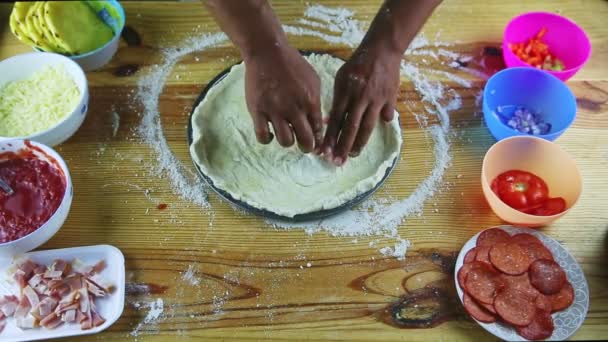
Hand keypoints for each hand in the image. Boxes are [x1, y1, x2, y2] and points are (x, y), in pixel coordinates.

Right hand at [244, 46, 321, 151]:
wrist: (267, 52)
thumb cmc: (292, 65)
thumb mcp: (313, 80)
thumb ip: (317, 102)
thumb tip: (319, 123)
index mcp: (310, 101)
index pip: (319, 130)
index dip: (319, 140)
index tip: (315, 142)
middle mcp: (294, 108)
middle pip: (305, 142)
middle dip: (307, 147)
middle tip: (304, 145)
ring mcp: (275, 110)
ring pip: (285, 142)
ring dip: (288, 141)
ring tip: (285, 133)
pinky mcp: (257, 110)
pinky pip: (263, 136)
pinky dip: (268, 139)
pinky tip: (270, 132)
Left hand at [321, 48, 400, 164]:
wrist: (381, 50)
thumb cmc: (357, 65)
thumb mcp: (341, 78)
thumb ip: (338, 100)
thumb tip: (332, 121)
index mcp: (345, 92)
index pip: (335, 119)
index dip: (330, 137)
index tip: (324, 152)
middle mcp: (359, 97)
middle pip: (350, 127)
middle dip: (343, 146)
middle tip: (337, 162)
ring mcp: (375, 99)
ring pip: (367, 126)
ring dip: (359, 143)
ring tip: (353, 155)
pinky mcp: (389, 98)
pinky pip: (385, 115)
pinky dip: (382, 124)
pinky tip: (377, 133)